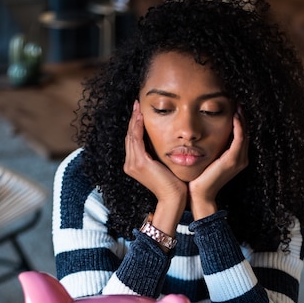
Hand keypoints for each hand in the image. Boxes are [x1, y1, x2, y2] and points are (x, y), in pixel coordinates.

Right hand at [124, 101, 187, 216]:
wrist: (173, 198)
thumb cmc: (173, 184)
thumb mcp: (163, 165)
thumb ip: (158, 154)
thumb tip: (164, 140)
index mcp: (134, 165)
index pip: (133, 140)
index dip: (135, 125)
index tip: (139, 111)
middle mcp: (130, 164)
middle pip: (130, 136)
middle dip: (133, 119)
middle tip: (136, 104)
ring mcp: (133, 163)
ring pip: (132, 136)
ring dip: (134, 120)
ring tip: (138, 106)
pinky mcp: (140, 162)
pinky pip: (137, 139)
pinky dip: (138, 127)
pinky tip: (141, 116)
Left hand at [188, 112, 248, 219]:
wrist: (199, 195)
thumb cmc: (199, 178)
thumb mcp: (206, 158)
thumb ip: (210, 147)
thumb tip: (202, 133)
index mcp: (236, 158)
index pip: (240, 134)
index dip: (238, 120)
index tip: (232, 106)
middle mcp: (241, 158)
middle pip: (245, 131)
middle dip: (241, 115)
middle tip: (236, 100)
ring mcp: (238, 160)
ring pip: (244, 133)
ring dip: (241, 117)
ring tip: (236, 104)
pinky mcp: (232, 160)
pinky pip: (239, 138)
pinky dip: (238, 126)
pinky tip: (234, 115)